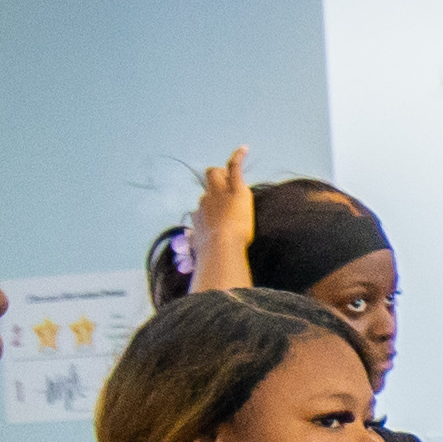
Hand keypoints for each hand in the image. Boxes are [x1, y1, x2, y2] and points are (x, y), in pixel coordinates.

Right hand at [186, 146, 253, 291]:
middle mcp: (203, 205)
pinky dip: (238, 157)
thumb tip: (198, 292)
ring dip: (222, 175)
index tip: (209, 217)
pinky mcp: (234, 190)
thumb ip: (202, 274)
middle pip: (204, 188)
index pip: (199, 210)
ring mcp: (217, 195)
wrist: (221, 247)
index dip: (206, 212)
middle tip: (219, 189)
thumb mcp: (203, 267)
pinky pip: (234, 168)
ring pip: (215, 175)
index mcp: (197, 222)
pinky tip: (244, 149)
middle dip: (210, 185)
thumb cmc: (213, 260)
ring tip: (229, 175)